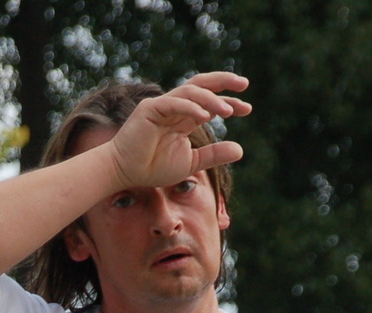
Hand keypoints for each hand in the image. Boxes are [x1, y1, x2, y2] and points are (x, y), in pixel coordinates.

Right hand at [106, 73, 250, 192]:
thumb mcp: (191, 163)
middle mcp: (175, 107)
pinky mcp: (149, 109)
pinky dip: (191, 107)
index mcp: (184, 117)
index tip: (247, 109)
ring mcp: (161, 105)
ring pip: (190, 92)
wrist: (124, 173)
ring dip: (210, 99)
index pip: (210, 102)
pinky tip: (206, 117)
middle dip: (223, 81)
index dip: (229, 102)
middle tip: (244, 84)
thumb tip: (241, 149)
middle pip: (202, 84)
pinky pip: (174, 103)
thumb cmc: (152, 168)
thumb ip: (213, 155)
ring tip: (228, 111)